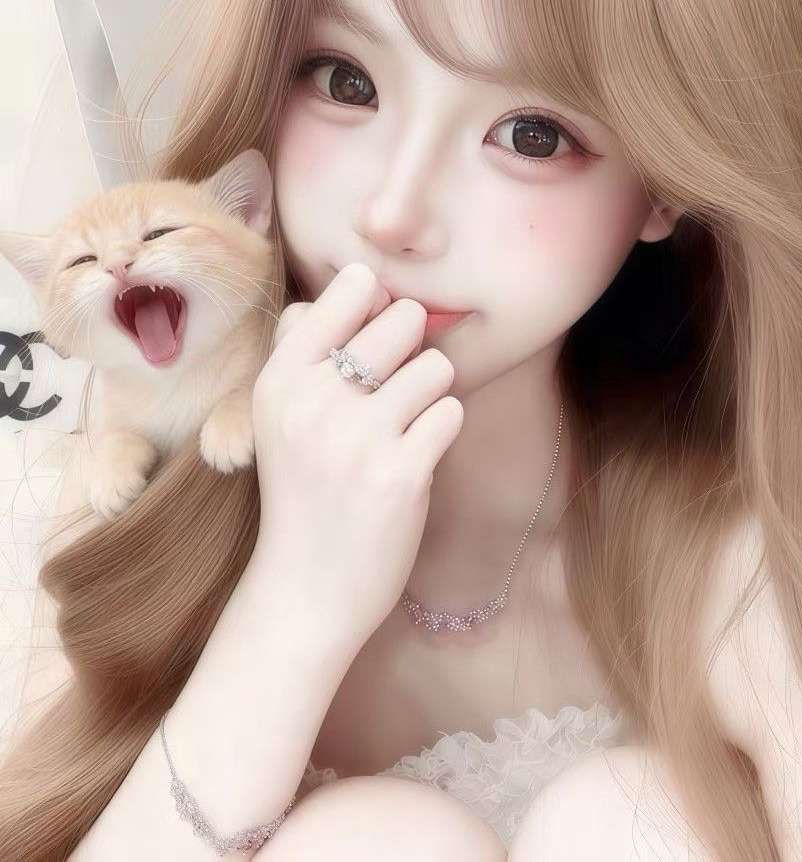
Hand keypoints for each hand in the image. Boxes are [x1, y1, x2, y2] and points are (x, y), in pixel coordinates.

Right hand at [247, 263, 463, 639]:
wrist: (306, 589)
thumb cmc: (305, 489)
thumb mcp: (280, 413)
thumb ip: (308, 345)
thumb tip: (359, 281)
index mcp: (281, 376)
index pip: (350, 287)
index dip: (378, 304)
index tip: (374, 339)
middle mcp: (313, 399)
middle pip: (404, 318)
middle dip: (413, 348)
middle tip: (395, 391)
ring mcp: (356, 437)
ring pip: (436, 365)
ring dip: (433, 394)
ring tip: (406, 427)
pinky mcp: (400, 473)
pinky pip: (452, 413)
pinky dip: (443, 431)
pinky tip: (417, 456)